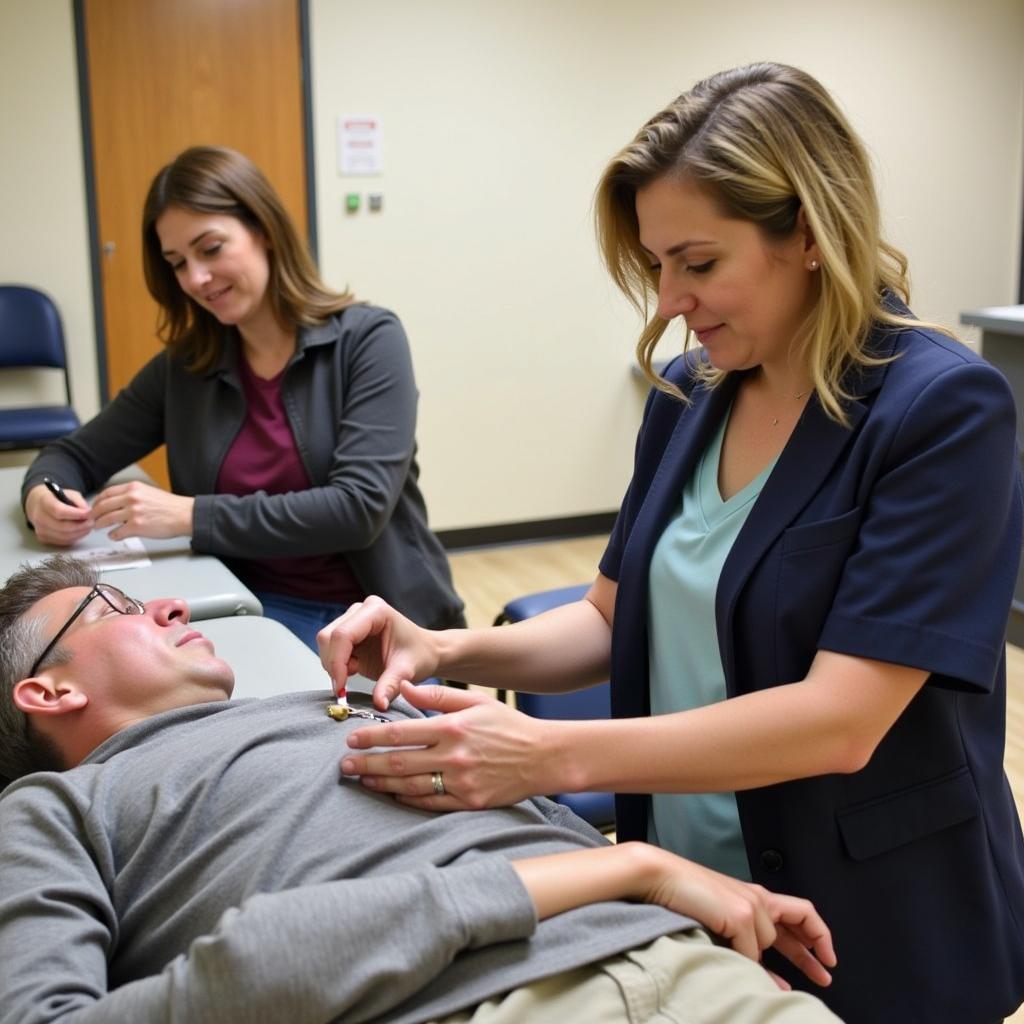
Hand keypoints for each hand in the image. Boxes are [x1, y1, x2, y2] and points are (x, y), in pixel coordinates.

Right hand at [25, 483, 92, 544]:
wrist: (40, 505)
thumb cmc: (58, 498)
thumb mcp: (71, 494)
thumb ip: (80, 502)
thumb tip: (89, 513)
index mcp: (44, 502)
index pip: (59, 511)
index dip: (76, 514)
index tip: (88, 514)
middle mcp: (39, 517)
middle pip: (62, 526)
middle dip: (81, 525)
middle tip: (92, 522)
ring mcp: (40, 529)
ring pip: (64, 536)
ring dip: (80, 533)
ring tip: (88, 526)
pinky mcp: (44, 538)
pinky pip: (63, 541)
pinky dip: (75, 537)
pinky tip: (80, 531)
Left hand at [91, 481, 193, 539]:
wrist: (184, 515)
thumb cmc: (170, 506)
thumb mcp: (149, 492)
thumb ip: (132, 494)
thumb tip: (117, 502)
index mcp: (133, 488)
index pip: (107, 493)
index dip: (97, 501)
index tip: (95, 507)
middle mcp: (131, 498)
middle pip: (103, 506)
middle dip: (94, 514)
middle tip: (91, 519)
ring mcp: (133, 512)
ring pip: (106, 519)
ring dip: (99, 525)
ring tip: (99, 527)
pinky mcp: (137, 527)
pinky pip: (117, 532)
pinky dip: (112, 535)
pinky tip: (114, 535)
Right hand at [317, 596, 440, 706]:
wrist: (425, 652)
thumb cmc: (419, 655)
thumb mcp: (407, 671)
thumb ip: (390, 685)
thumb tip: (379, 704)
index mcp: (376, 611)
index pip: (343, 634)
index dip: (337, 661)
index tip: (340, 686)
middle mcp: (361, 610)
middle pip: (329, 636)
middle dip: (333, 664)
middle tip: (345, 684)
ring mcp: (352, 619)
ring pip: (325, 642)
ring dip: (334, 664)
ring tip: (356, 671)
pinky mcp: (348, 632)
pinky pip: (330, 648)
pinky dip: (336, 664)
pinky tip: (355, 667)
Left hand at [341, 682, 549, 808]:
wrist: (543, 756)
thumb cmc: (509, 726)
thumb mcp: (474, 702)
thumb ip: (437, 698)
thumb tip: (404, 691)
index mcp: (452, 728)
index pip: (401, 733)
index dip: (372, 736)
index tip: (351, 738)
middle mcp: (453, 756)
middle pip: (399, 761)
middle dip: (367, 763)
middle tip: (344, 765)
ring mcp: (460, 781)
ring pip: (410, 785)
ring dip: (381, 783)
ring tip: (362, 779)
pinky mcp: (468, 802)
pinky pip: (429, 804)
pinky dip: (406, 799)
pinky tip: (391, 793)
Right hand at [514, 843, 834, 988]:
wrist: (656, 874)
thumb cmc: (680, 894)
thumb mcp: (719, 919)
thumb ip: (744, 940)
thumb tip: (768, 977)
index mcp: (753, 894)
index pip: (798, 912)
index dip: (817, 935)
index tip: (827, 958)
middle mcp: (757, 896)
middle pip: (800, 920)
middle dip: (815, 953)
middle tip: (828, 975)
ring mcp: (750, 904)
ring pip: (768, 944)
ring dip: (763, 963)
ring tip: (769, 985)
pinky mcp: (739, 913)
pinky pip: (749, 951)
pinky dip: (743, 961)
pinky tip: (731, 962)